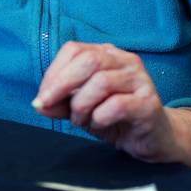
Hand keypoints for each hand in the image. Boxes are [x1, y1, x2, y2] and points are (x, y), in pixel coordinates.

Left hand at [33, 41, 190, 163]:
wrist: (152, 140)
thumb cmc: (113, 117)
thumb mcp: (80, 108)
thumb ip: (59, 103)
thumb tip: (37, 104)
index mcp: (106, 54)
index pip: (73, 50)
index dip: (53, 72)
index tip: (42, 96)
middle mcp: (125, 60)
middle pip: (87, 60)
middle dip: (61, 84)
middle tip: (49, 105)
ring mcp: (140, 80)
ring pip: (101, 81)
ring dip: (81, 104)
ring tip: (79, 120)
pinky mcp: (149, 102)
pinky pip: (118, 104)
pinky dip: (99, 116)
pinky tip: (98, 124)